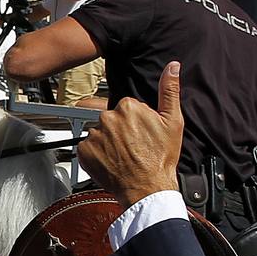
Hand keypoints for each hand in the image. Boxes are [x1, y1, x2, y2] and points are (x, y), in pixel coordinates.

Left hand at [78, 61, 183, 206]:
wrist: (147, 188)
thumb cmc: (160, 159)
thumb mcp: (172, 122)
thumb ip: (169, 91)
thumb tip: (172, 67)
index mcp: (128, 107)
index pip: (127, 108)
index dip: (136, 122)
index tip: (142, 135)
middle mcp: (108, 117)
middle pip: (112, 119)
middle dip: (121, 131)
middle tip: (134, 147)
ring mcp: (95, 135)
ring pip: (100, 133)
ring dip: (108, 142)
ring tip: (123, 156)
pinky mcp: (84, 151)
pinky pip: (88, 147)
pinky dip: (96, 154)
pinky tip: (111, 161)